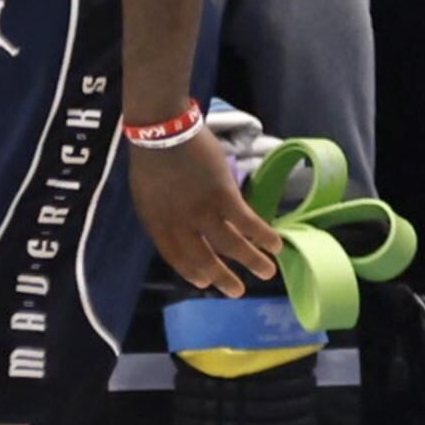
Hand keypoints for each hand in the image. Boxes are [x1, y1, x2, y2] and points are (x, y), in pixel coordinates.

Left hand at [131, 131, 282, 293]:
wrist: (162, 131)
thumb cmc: (152, 157)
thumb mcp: (147, 193)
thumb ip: (164, 214)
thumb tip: (183, 226)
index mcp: (157, 223)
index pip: (175, 257)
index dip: (191, 272)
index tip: (204, 283)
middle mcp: (180, 225)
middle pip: (204, 258)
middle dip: (222, 278)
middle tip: (237, 292)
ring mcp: (203, 212)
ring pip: (230, 245)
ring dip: (251, 260)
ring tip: (268, 273)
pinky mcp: (224, 198)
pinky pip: (248, 223)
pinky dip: (263, 236)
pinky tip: (277, 244)